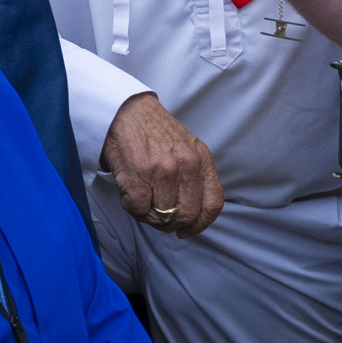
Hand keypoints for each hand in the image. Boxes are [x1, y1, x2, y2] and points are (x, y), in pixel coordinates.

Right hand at [99, 92, 223, 235]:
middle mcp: (187, 165)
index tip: (187, 230)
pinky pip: (139, 210)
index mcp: (203, 159)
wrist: (127, 112)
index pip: (213, 205)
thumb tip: (193, 217)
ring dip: (148, 214)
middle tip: (157, 214)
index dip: (200, 224)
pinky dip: (131, 207)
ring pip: (162, 217)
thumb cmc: (156, 134)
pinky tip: (130, 191)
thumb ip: (196, 178)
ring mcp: (164, 170)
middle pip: (187, 216)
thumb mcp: (188, 149)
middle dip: (171, 223)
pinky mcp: (140, 175)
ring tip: (142, 197)